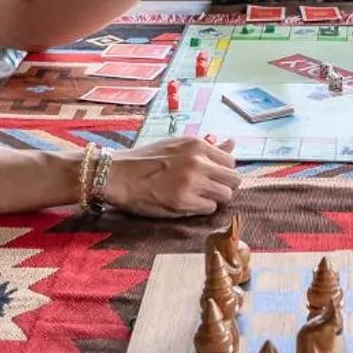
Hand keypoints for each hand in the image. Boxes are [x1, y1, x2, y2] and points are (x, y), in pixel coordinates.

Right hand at [103, 135, 241, 216]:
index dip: (223, 172)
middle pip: (234, 179)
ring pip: (225, 195)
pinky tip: (187, 204)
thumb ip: (206, 148)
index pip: (231, 161)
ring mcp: (192, 182)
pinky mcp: (183, 202)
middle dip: (224, 186)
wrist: (118, 175)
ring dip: (215, 199)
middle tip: (209, 190)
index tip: (213, 177)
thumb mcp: (177, 145)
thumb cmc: (145, 160)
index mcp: (197, 145)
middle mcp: (198, 162)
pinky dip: (202, 209)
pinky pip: (209, 208)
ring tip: (198, 198)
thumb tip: (232, 143)